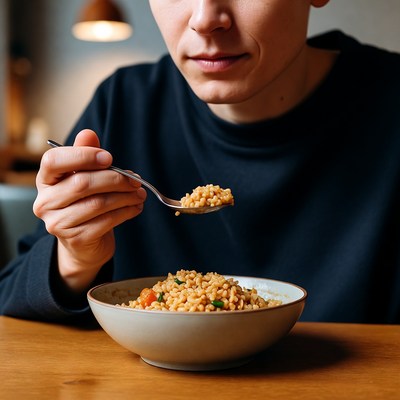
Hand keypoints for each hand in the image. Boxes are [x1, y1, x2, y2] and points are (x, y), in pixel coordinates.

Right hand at [33, 129, 146, 292]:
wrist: (85, 242)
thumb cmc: (85, 202)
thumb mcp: (84, 176)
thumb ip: (85, 154)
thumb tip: (88, 133)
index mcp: (45, 180)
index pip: (54, 161)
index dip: (83, 156)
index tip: (109, 157)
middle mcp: (45, 203)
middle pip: (83, 183)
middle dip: (115, 179)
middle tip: (135, 180)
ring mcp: (58, 223)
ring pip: (98, 203)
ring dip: (125, 196)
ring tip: (140, 193)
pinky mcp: (76, 239)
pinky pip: (106, 221)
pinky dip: (126, 212)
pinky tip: (135, 207)